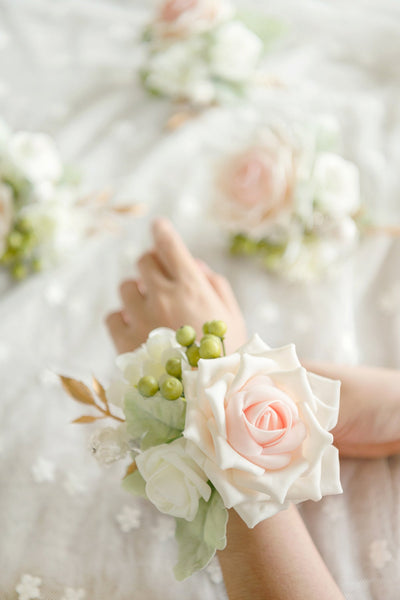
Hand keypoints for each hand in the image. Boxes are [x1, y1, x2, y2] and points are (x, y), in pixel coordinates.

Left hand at [106, 218, 246, 353]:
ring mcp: (141, 318)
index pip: (169, 244)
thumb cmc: (228, 355)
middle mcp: (163, 296)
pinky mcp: (124, 342)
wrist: (209, 399)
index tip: (159, 227)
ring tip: (151, 312)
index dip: (162, 231)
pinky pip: (112, 316)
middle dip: (152, 266)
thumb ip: (215, 284)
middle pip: (143, 261)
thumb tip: (195, 266)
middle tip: (160, 281)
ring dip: (137, 293)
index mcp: (192, 286)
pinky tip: (136, 330)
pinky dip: (122, 319)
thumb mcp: (232, 316)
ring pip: (125, 287)